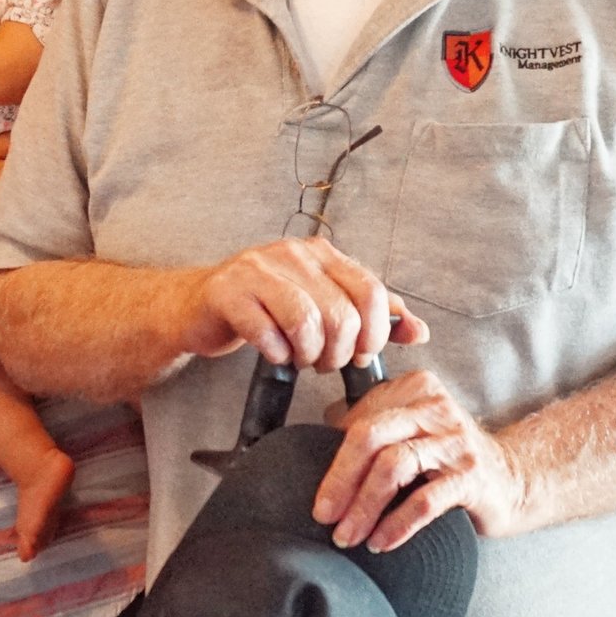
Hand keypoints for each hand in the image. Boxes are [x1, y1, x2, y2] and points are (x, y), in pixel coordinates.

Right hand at [172, 238, 426, 372]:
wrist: (196, 306)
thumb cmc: (264, 308)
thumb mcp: (323, 304)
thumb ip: (372, 315)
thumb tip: (419, 332)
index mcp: (323, 253)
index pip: (372, 291)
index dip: (375, 333)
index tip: (360, 354)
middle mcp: (294, 254)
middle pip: (341, 314)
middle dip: (337, 353)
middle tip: (323, 363)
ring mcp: (258, 269)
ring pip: (306, 323)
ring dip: (307, 355)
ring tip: (299, 359)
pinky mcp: (228, 292)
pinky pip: (266, 334)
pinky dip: (276, 355)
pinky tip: (273, 354)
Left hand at [315, 369, 536, 550]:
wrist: (513, 481)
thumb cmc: (448, 460)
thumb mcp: (410, 433)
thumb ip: (371, 428)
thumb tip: (315, 439)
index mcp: (415, 390)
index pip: (359, 419)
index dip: (331, 459)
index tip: (319, 495)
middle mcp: (436, 409)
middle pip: (370, 437)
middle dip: (339, 480)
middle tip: (323, 515)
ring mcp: (456, 442)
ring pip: (394, 466)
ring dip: (364, 507)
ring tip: (348, 535)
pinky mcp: (473, 477)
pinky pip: (425, 500)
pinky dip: (397, 524)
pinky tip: (381, 542)